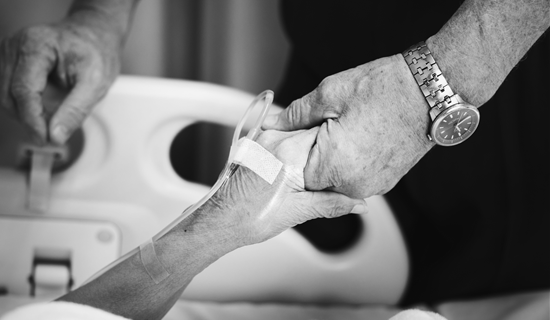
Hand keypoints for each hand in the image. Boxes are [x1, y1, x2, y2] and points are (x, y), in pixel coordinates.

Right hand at [0, 17, 121, 144]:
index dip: (32, 120)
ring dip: (26, 115)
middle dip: (30, 120)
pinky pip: (8, 93)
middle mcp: (15, 45)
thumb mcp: (96, 83)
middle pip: (9, 96)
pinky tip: (43, 111)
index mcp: (36, 45)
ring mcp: (8, 53)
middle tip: (54, 134)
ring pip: (5, 98)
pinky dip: (24, 108)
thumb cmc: (96, 52)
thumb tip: (56, 136)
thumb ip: (76, 110)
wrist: (94, 35)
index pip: (24, 90)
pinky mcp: (9, 63)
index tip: (45, 139)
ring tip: (53, 119)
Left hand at [192, 128, 367, 246]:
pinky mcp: (258, 145)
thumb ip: (332, 203)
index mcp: (289, 152)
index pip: (327, 137)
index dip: (340, 149)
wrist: (221, 220)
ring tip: (310, 178)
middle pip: (314, 134)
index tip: (348, 164)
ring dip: (311, 152)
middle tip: (332, 175)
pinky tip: (295, 173)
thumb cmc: (250, 218)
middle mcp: (275, 140)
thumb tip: (358, 203)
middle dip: (327, 151)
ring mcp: (265, 140)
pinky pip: (286, 140)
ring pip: (301, 136)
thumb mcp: (298, 212)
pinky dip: (297, 152)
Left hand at [263, 55, 434, 198]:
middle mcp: (354, 185)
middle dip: (311, 155)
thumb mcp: (329, 94)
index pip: (294, 175)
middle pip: (315, 180)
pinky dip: (350, 161)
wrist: (431, 91)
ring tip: (345, 127)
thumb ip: (295, 115)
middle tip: (323, 125)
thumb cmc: (384, 89)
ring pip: (336, 179)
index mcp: (334, 167)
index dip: (292, 152)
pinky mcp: (386, 181)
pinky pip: (355, 177)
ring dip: (332, 158)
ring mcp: (373, 186)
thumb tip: (273, 124)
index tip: (298, 133)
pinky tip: (358, 136)